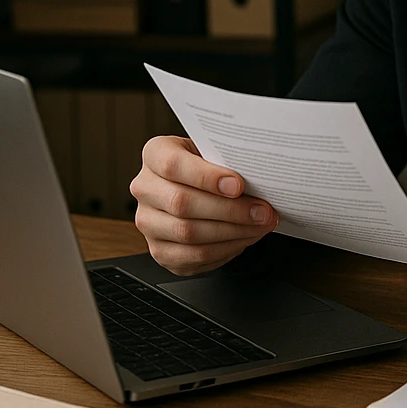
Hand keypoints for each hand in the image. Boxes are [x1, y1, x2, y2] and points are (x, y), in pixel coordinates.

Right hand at [130, 136, 276, 275]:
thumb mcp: (215, 152)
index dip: (207, 177)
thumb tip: (259, 177)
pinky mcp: (160, 251)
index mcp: (155, 155)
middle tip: (261, 211)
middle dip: (230, 210)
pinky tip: (245, 237)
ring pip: (188, 233)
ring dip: (233, 232)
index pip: (173, 165)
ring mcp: (148, 222)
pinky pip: (193, 256)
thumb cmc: (209, 167)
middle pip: (182, 203)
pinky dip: (226, 249)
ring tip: (259, 225)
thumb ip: (227, 161)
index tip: (238, 185)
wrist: (196, 186)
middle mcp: (145, 189)